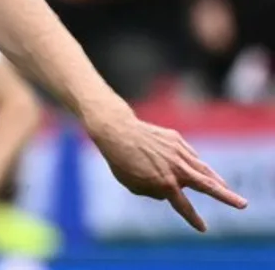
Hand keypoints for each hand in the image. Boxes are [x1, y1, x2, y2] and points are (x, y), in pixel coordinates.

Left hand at [89, 113, 246, 230]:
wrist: (117, 131)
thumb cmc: (121, 161)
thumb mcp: (134, 185)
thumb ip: (154, 192)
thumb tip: (168, 192)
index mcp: (165, 183)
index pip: (184, 206)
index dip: (194, 219)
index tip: (203, 228)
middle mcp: (176, 168)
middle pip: (207, 185)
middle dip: (226, 196)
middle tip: (242, 204)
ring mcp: (178, 152)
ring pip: (203, 168)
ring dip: (216, 179)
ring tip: (226, 188)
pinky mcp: (176, 139)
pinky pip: (189, 155)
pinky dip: (194, 163)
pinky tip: (198, 169)